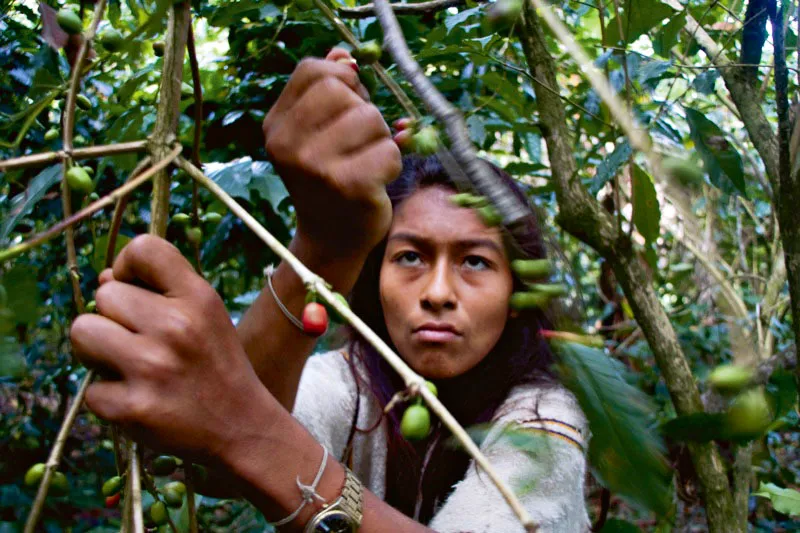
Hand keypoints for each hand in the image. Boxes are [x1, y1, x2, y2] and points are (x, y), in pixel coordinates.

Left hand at [71, 235, 271, 465]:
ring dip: (96, 350)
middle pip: (104, 294)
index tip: (136, 290)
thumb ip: (160, 290)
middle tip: (139, 341)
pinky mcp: (131, 408)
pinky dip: (109, 397)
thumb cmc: (217, 365)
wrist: (242, 427)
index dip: (127, 266)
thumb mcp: (207, 314)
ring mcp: (152, 368)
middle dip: (113, 317)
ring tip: (127, 365)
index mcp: (198, 298)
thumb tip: (103, 279)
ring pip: (81, 332)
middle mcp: (175, 327)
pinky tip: (139, 399)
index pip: (144, 248)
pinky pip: (90, 389)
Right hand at [263, 48, 400, 257]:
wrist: (331, 241)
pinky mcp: (350, 185)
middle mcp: (289, 145)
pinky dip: (392, 164)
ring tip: (366, 163)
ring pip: (371, 119)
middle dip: (363, 110)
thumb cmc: (330, 179)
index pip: (314, 71)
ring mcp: (318, 167)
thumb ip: (328, 91)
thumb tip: (344, 55)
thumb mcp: (318, 134)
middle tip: (359, 141)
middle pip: (343, 89)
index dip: (343, 79)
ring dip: (380, 140)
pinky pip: (390, 150)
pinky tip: (376, 182)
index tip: (348, 104)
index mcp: (276, 127)